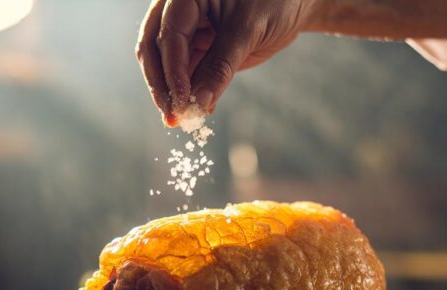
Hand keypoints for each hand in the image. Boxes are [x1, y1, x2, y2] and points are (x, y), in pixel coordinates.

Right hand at [136, 0, 315, 125]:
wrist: (293, 5)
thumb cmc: (273, 2)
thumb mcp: (248, 30)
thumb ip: (221, 65)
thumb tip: (199, 102)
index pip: (169, 34)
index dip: (172, 69)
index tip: (181, 100)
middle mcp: (178, 10)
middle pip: (154, 49)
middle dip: (161, 84)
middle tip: (172, 116)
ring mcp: (186, 31)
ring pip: (165, 65)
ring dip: (171, 93)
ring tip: (180, 120)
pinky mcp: (197, 49)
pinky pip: (185, 73)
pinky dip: (188, 93)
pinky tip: (195, 111)